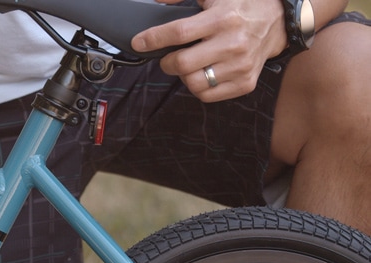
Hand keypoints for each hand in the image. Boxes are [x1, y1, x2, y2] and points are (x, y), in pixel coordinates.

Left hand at [131, 0, 287, 101]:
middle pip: (182, 63)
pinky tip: (203, 72)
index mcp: (223, 18)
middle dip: (167, 61)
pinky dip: (198, 87)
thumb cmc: (244, 4)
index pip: (179, 32)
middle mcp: (233, 43)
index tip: (139, 42)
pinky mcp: (245, 82)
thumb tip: (157, 0)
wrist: (280, 19)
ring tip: (189, 64)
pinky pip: (208, 95)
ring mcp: (241, 66)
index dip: (154, 38)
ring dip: (183, 75)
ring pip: (193, 83)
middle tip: (169, 56)